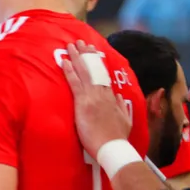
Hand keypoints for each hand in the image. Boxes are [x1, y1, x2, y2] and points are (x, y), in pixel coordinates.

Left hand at [61, 40, 131, 157]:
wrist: (113, 147)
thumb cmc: (117, 137)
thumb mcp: (125, 120)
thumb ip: (120, 106)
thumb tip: (117, 96)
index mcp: (111, 98)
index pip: (103, 76)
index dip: (98, 63)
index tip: (94, 52)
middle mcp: (103, 94)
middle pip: (94, 70)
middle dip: (87, 55)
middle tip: (81, 42)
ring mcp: (93, 97)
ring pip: (84, 73)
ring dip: (77, 58)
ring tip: (72, 45)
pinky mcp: (83, 103)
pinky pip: (75, 84)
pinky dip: (70, 72)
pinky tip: (65, 62)